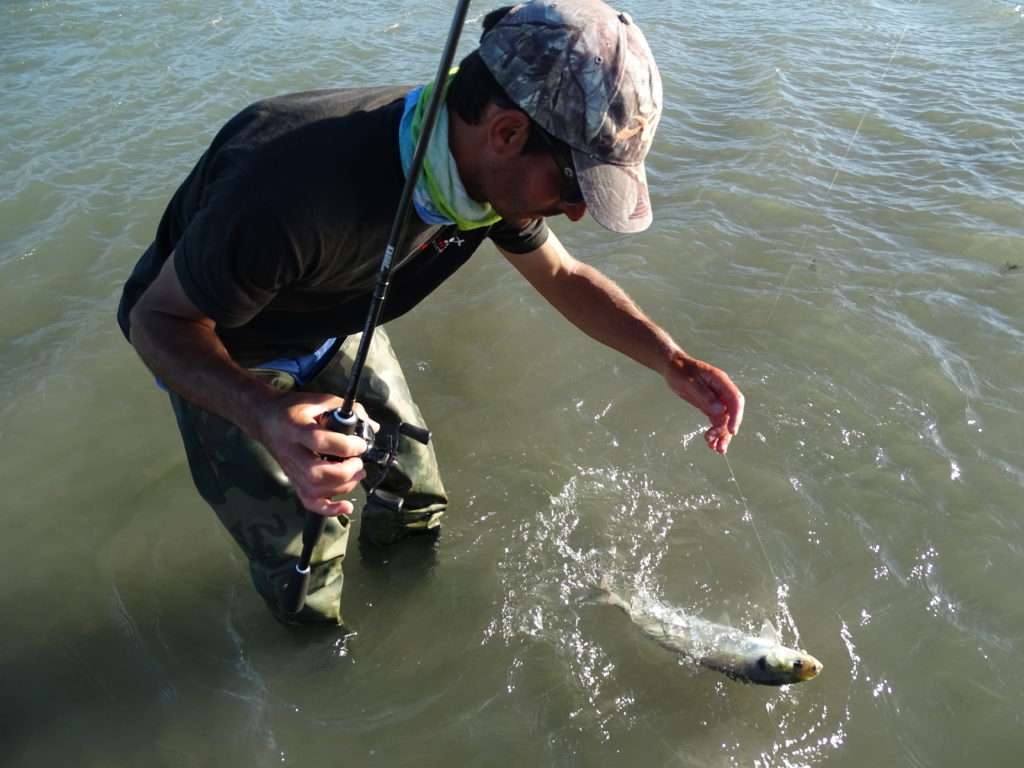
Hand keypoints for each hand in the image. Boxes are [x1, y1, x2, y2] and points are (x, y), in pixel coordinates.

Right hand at [256, 392, 378, 516]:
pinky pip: (309, 502)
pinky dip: (329, 509)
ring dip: (342, 487)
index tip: (361, 444)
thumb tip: (372, 426)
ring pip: (314, 490)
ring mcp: (291, 470)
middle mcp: (291, 452)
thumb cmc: (295, 409)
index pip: (319, 442)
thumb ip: (346, 410)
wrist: (266, 419)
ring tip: (357, 474)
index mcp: (296, 428)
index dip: (345, 446)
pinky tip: (346, 506)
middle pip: (316, 473)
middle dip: (345, 471)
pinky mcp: (294, 481)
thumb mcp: (319, 400)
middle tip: (358, 462)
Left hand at [664, 351, 744, 453]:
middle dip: (727, 430)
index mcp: (721, 381)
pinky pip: (716, 421)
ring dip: (721, 435)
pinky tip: (710, 444)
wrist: (672, 367)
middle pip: (732, 413)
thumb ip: (705, 396)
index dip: (736, 416)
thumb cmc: (680, 370)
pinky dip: (714, 432)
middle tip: (720, 446)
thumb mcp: (689, 382)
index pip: (735, 400)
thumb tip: (720, 410)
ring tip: (715, 449)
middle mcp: (722, 391)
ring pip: (724, 420)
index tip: (732, 431)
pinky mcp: (710, 406)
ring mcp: (717, 399)